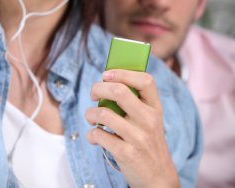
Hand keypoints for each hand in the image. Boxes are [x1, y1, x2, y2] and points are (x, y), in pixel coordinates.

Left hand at [85, 69, 179, 187]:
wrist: (159, 178)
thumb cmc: (148, 141)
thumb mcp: (150, 119)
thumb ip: (135, 101)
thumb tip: (107, 81)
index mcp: (155, 107)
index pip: (145, 80)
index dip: (123, 72)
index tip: (106, 74)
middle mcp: (149, 120)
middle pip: (119, 91)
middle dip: (98, 88)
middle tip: (93, 94)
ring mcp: (139, 137)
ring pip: (104, 114)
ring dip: (90, 114)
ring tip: (91, 117)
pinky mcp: (127, 153)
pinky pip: (100, 136)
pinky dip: (91, 134)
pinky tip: (94, 136)